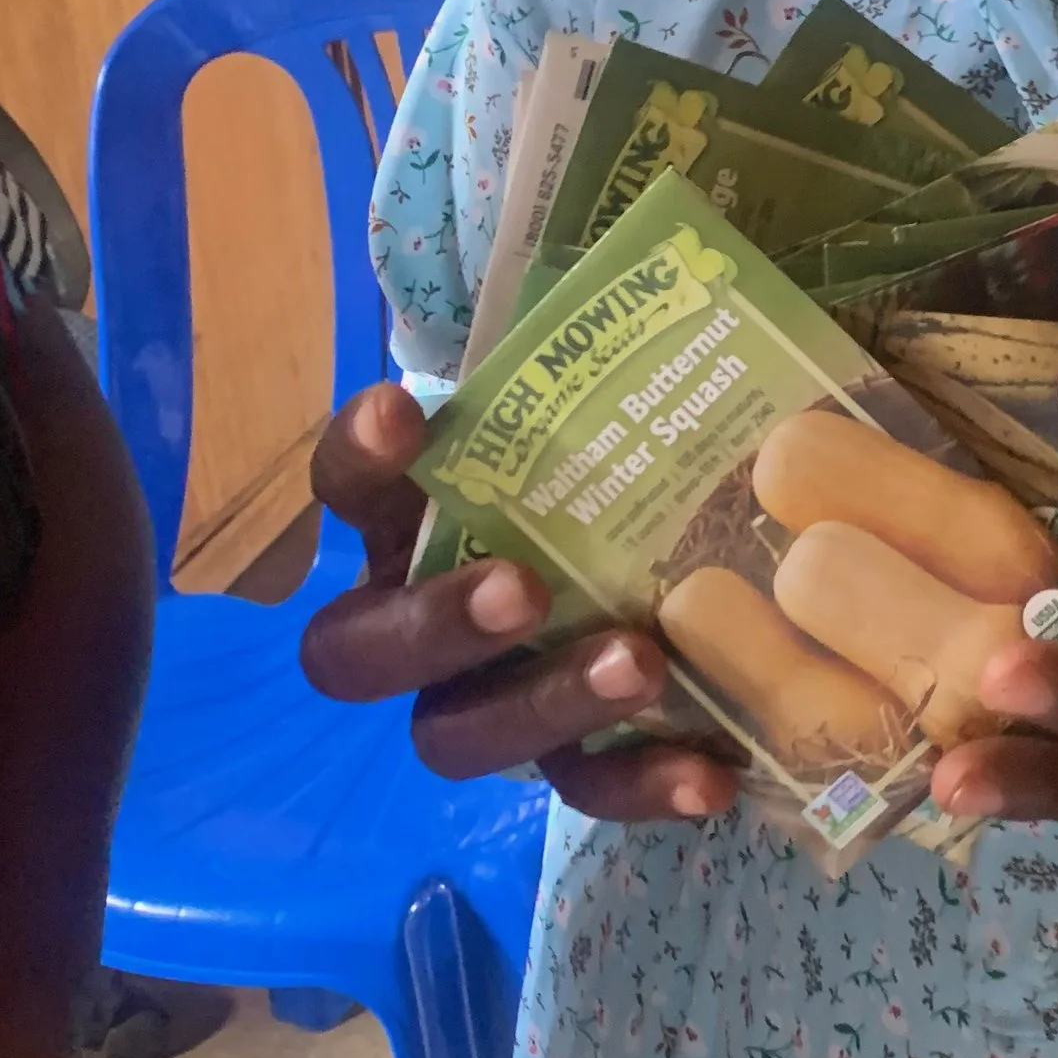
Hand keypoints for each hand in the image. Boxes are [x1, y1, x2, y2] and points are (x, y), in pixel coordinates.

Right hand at [300, 384, 737, 824]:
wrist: (672, 531)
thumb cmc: (610, 452)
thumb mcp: (599, 401)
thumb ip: (595, 357)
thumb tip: (664, 265)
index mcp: (405, 518)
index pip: (343, 485)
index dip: (357, 457)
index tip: (404, 409)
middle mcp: (413, 619)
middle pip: (360, 651)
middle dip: (435, 621)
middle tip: (522, 586)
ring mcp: (483, 700)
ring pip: (460, 735)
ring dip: (544, 704)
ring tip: (638, 663)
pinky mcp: (569, 758)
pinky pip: (585, 791)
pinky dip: (645, 786)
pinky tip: (713, 774)